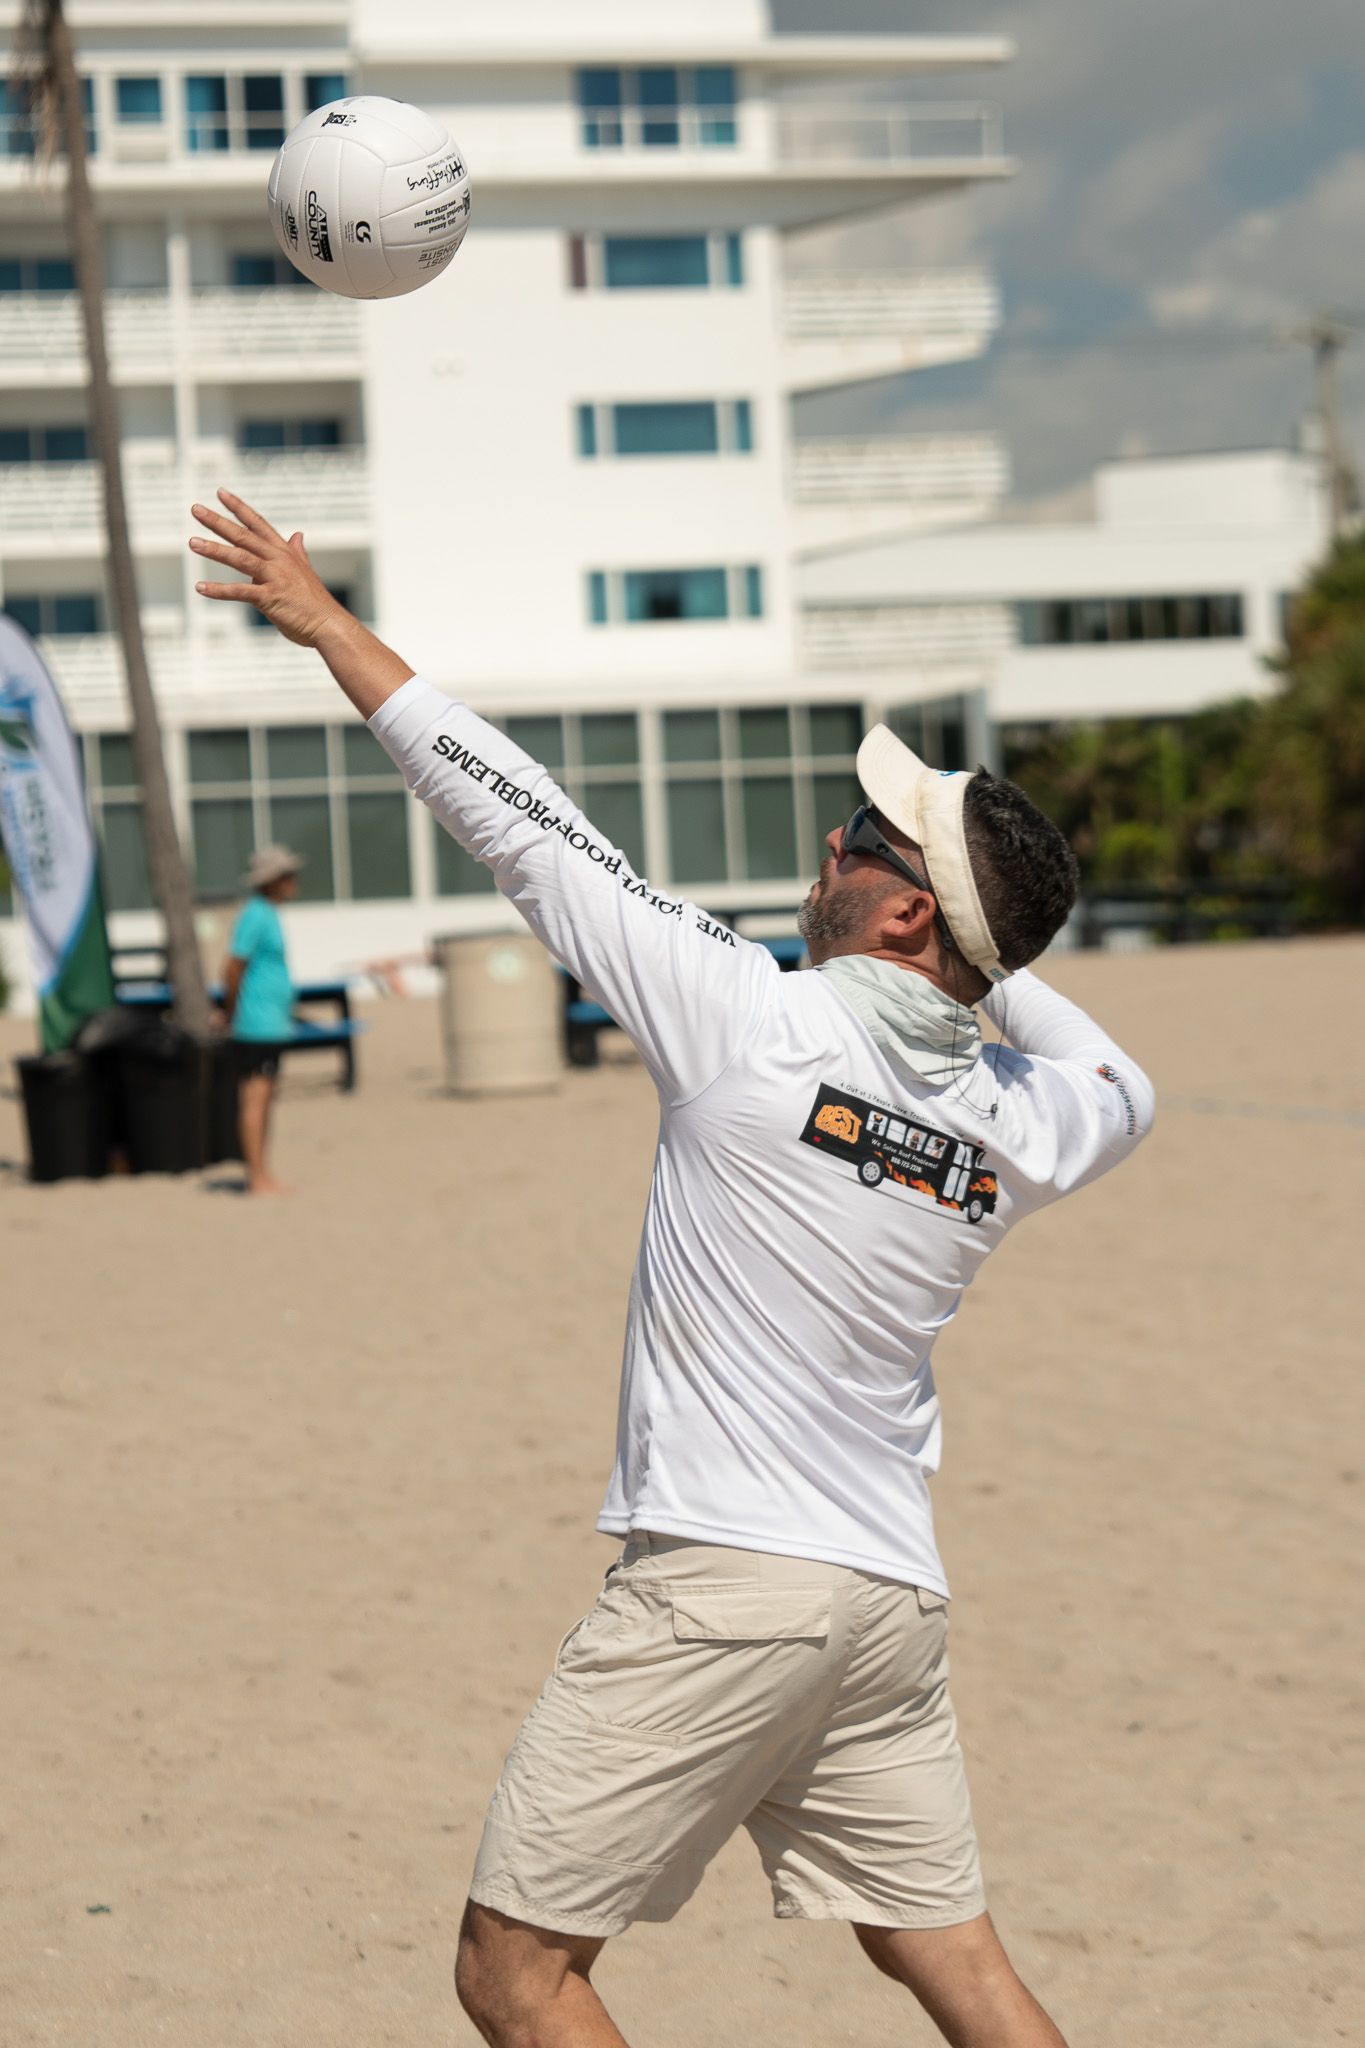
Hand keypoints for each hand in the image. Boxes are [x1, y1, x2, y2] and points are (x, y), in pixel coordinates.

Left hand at [189, 490, 346, 647]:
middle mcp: (279, 560)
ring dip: (214, 550)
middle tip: (195, 509)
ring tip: (192, 542)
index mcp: (284, 552)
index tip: (220, 493)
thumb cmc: (315, 603)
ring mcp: (275, 578)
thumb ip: (298, 552)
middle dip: (218, 521)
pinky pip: (240, 592)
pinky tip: (200, 588)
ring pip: (240, 558)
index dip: (238, 507)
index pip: (257, 523)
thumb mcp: (305, 571)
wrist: (329, 625)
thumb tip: (298, 535)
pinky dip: (219, 590)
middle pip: (243, 535)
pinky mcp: (270, 598)